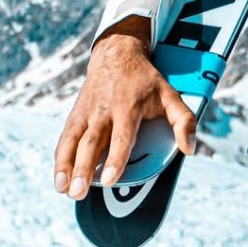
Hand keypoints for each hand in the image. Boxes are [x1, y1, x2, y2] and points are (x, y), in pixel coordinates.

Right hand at [53, 16, 196, 199]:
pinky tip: (58, 178)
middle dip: (84, 168)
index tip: (108, 181)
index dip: (116, 159)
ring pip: (74, 141)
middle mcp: (105, 111)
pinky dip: (59, 158)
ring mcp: (87, 113)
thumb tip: (189, 149)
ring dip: (67, 166)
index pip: (122, 136)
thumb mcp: (170, 94)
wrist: (117, 54)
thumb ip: (183, 120)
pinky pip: (65, 138)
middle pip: (93, 142)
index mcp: (129, 107)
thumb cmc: (146, 81)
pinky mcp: (75, 115)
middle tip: (79, 192)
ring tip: (63, 190)